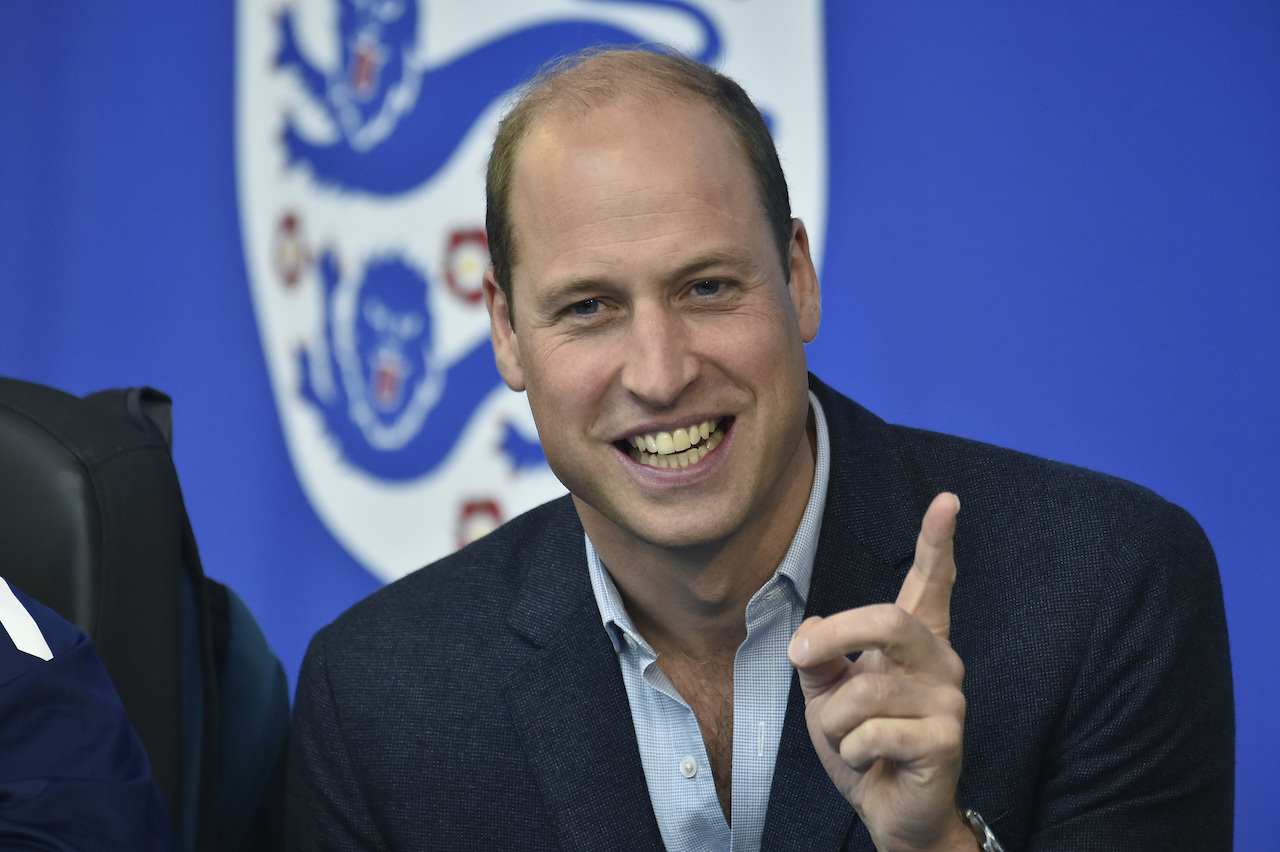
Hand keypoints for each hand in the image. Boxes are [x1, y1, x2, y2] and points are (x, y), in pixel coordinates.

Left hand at [788, 493, 973, 851]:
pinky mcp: (946, 738)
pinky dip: (850, 752)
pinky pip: (870, 732)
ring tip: (849, 741)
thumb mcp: (827, 694)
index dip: (937, 542)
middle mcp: (940, 662)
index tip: (947, 500)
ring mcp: (949, 699)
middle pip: (888, 620)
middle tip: (802, 655)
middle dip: (835, 635)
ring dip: (833, 723)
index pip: (932, 584)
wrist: (889, 811)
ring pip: (862, 689)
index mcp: (915, 643)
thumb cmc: (862, 745)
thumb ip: (819, 658)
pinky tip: (872, 762)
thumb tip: (811, 631)